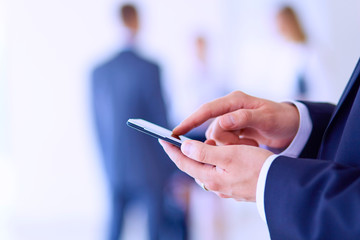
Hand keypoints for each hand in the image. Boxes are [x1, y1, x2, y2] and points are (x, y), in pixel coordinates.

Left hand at [159, 139, 272, 201]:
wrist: (281, 183)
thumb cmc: (257, 167)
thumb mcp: (228, 155)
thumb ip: (203, 152)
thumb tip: (183, 147)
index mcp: (210, 177)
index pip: (184, 162)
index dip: (172, 150)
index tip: (162, 140)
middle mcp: (215, 185)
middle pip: (194, 167)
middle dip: (189, 153)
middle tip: (185, 141)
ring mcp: (226, 188)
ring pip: (208, 169)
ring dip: (206, 156)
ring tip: (212, 145)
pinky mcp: (236, 187)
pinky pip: (220, 172)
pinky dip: (218, 162)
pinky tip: (226, 156)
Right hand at [173, 91, 299, 148]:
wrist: (293, 125)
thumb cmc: (281, 118)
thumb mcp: (265, 117)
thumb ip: (243, 118)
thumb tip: (221, 122)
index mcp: (234, 101)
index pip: (206, 110)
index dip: (190, 121)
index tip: (175, 133)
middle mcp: (230, 109)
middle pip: (212, 128)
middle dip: (223, 141)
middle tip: (245, 142)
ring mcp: (232, 120)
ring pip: (218, 137)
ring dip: (231, 145)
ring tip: (253, 142)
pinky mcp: (235, 129)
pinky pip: (225, 141)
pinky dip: (235, 147)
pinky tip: (251, 143)